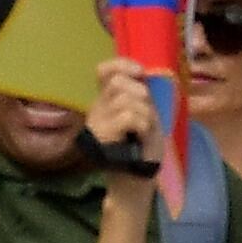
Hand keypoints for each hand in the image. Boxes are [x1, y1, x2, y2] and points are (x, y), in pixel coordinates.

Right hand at [86, 57, 162, 172]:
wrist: (136, 177)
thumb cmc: (142, 145)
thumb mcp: (146, 113)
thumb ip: (140, 93)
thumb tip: (140, 71)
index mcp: (106, 100)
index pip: (104, 71)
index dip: (122, 65)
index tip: (140, 72)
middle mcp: (96, 108)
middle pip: (118, 83)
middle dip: (141, 95)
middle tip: (145, 115)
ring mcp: (96, 123)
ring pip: (127, 100)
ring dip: (145, 115)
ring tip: (142, 131)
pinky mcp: (100, 136)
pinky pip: (128, 116)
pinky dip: (142, 125)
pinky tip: (139, 137)